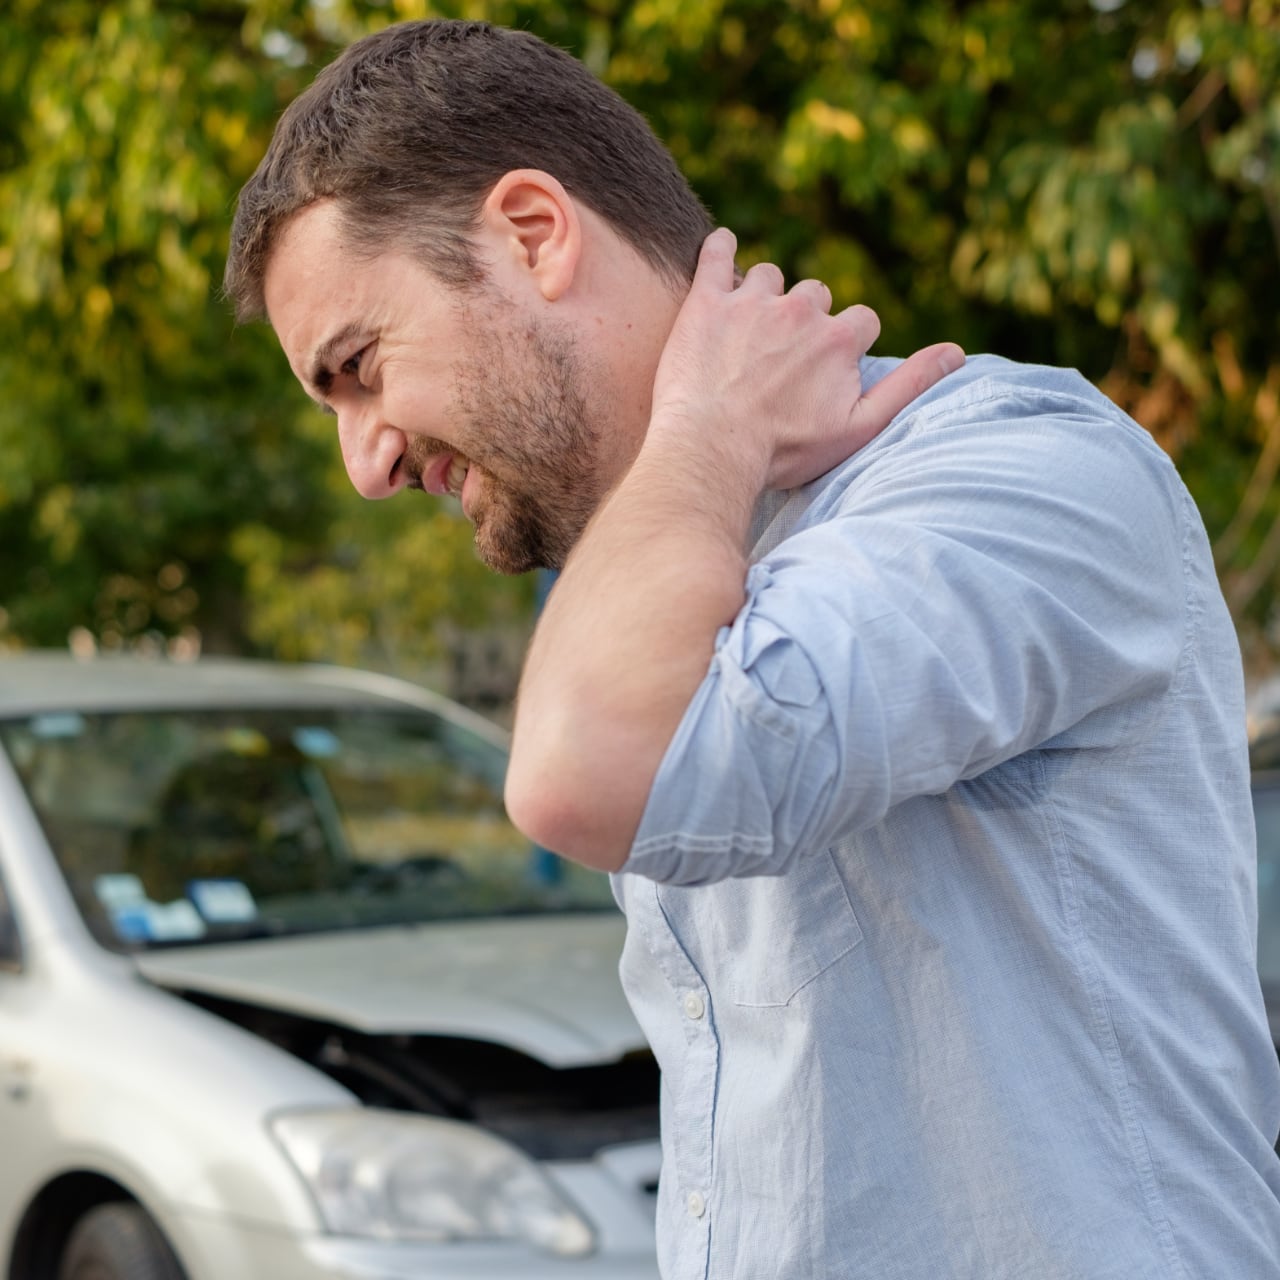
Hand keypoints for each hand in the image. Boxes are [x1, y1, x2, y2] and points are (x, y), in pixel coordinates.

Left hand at [649, 228, 964, 490]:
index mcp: (839, 338)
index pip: (861, 321)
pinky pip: (717, 252)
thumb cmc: (785, 450)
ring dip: (764, 296)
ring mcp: (751, 302)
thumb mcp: (859, 427)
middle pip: (816, 294)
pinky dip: (721, 248)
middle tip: (780, 357)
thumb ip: (909, 385)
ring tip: (747, 330)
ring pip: (769, 276)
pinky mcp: (707, 301)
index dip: (847, 344)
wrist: (713, 450)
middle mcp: (801, 309)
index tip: (826, 369)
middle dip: (805, 319)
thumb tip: (958, 353)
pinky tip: (722, 252)